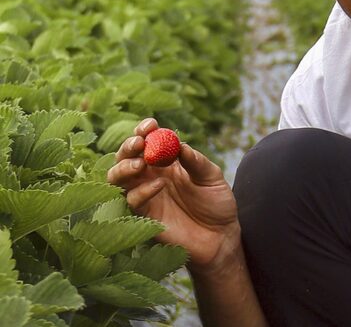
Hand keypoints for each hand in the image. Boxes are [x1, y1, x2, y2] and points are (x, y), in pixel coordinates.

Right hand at [107, 118, 239, 270]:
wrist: (221, 236)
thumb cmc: (217, 203)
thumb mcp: (211, 177)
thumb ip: (195, 161)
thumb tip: (178, 144)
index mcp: (166, 162)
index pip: (148, 141)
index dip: (144, 131)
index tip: (150, 125)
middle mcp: (150, 176)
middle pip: (126, 156)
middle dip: (129, 146)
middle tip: (139, 143)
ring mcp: (145, 195)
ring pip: (117, 178)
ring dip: (124, 167)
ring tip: (141, 164)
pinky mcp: (144, 216)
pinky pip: (132, 201)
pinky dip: (142, 191)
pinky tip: (159, 185)